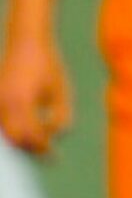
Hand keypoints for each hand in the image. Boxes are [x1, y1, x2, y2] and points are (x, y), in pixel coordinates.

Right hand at [0, 32, 72, 154]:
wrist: (26, 41)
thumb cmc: (47, 65)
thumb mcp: (60, 89)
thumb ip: (60, 115)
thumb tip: (55, 136)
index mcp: (22, 102)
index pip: (31, 135)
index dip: (43, 148)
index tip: (54, 155)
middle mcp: (4, 104)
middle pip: (15, 138)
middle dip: (30, 148)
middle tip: (46, 153)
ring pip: (5, 132)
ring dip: (20, 140)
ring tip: (38, 141)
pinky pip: (1, 122)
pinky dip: (11, 129)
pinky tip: (26, 128)